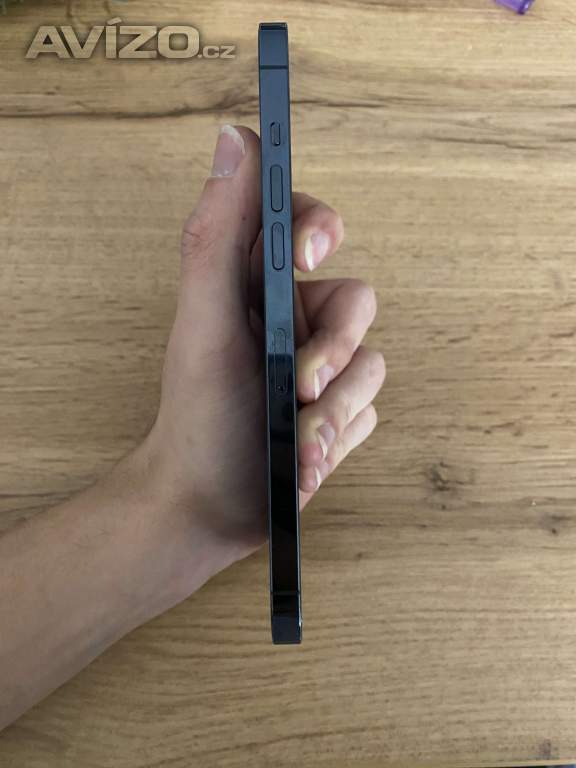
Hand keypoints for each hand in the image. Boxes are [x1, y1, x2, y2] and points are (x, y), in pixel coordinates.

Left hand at [142, 125, 384, 591]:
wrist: (208, 505)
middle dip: (334, 350)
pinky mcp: (341, 411)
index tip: (308, 251)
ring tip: (299, 449)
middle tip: (299, 386)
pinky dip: (339, 439)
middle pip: (358, 302)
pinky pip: (368, 411)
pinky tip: (307, 464)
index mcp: (256, 286)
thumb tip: (236, 137)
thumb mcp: (204, 322)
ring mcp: (323, 367)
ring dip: (333, 411)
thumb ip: (219, 234)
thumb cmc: (197, 413)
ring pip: (371, 365)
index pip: (305, 224)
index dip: (318, 226)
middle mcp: (296, 319)